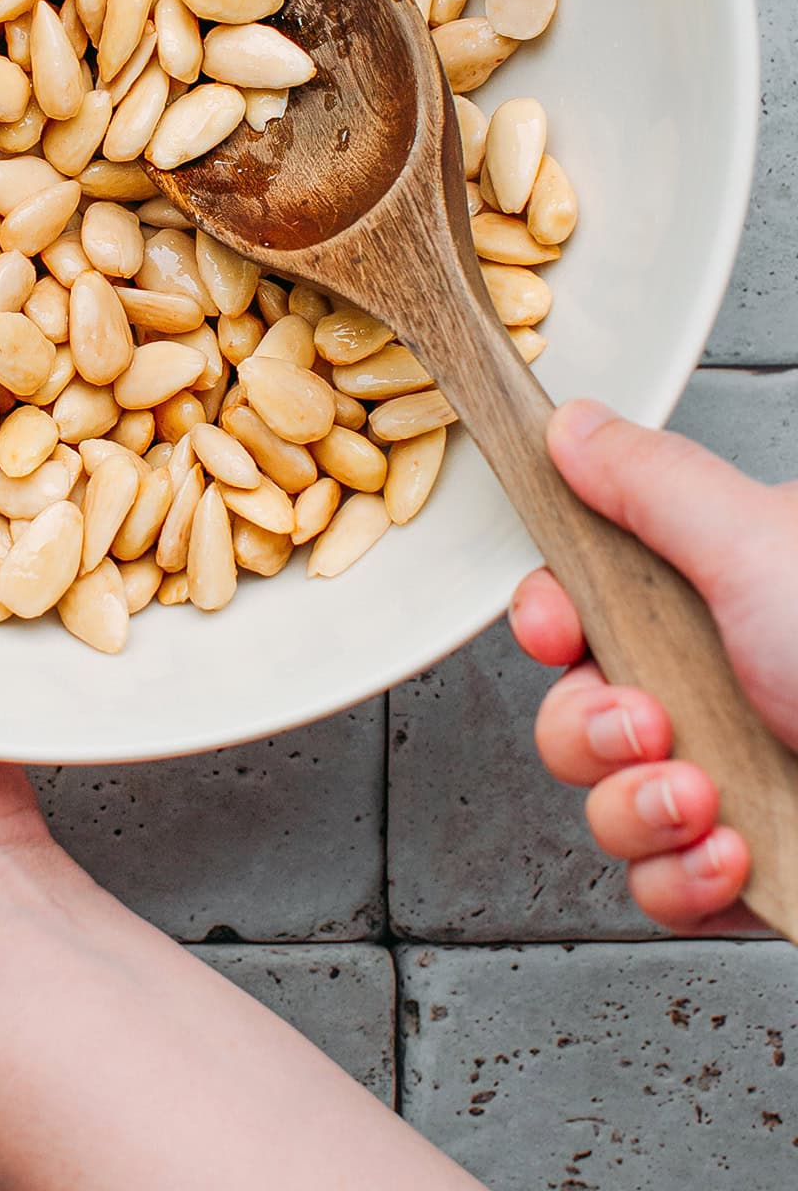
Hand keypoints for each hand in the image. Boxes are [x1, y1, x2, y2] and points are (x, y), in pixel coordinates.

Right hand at [510, 398, 797, 932]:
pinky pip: (659, 887)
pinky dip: (682, 877)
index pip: (587, 600)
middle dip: (590, 727)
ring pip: (607, 802)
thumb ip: (652, 484)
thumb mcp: (763, 547)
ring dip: (636, 806)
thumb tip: (573, 425)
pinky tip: (735, 851)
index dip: (550, 618)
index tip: (556, 627)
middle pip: (577, 707)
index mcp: (725, 595)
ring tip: (704, 795)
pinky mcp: (758, 872)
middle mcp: (725, 685)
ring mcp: (741, 780)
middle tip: (650, 724)